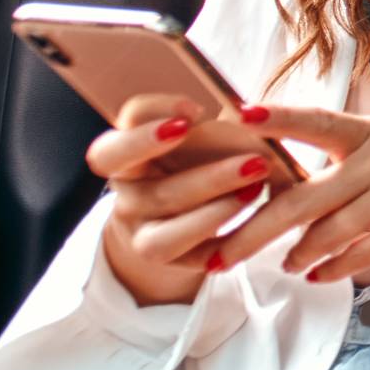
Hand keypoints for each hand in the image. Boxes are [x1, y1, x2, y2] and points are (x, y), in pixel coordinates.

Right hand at [92, 94, 275, 305]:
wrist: (171, 210)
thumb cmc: (183, 155)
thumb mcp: (183, 134)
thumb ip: (193, 120)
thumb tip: (242, 109)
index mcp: (120, 161)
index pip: (110, 150)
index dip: (144, 133)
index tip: (194, 111)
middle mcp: (126, 200)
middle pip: (155, 194)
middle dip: (209, 178)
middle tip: (255, 160)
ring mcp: (143, 235)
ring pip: (169, 236)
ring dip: (219, 213)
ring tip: (258, 190)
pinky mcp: (170, 261)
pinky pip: (198, 260)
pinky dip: (229, 244)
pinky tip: (258, 225)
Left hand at [214, 107, 369, 281]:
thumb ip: (356, 160)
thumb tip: (299, 193)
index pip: (316, 121)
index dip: (276, 119)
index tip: (237, 116)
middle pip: (304, 197)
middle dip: (255, 228)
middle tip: (219, 252)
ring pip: (331, 231)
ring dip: (298, 255)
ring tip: (282, 266)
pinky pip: (367, 252)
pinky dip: (336, 268)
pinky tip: (320, 275)